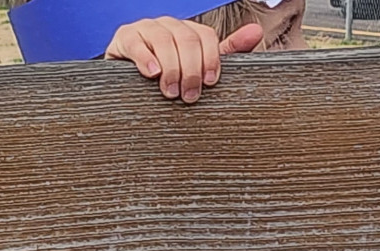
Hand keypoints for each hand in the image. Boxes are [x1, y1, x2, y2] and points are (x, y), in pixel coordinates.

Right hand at [105, 15, 262, 101]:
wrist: (124, 89)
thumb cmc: (163, 82)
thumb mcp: (195, 69)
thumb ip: (224, 54)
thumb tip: (255, 32)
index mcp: (186, 31)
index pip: (204, 37)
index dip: (210, 59)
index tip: (210, 83)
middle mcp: (168, 25)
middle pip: (186, 39)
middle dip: (190, 69)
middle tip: (189, 96)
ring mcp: (145, 29)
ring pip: (164, 40)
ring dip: (170, 68)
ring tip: (170, 92)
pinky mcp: (124, 38)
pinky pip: (136, 44)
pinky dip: (145, 58)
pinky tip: (152, 73)